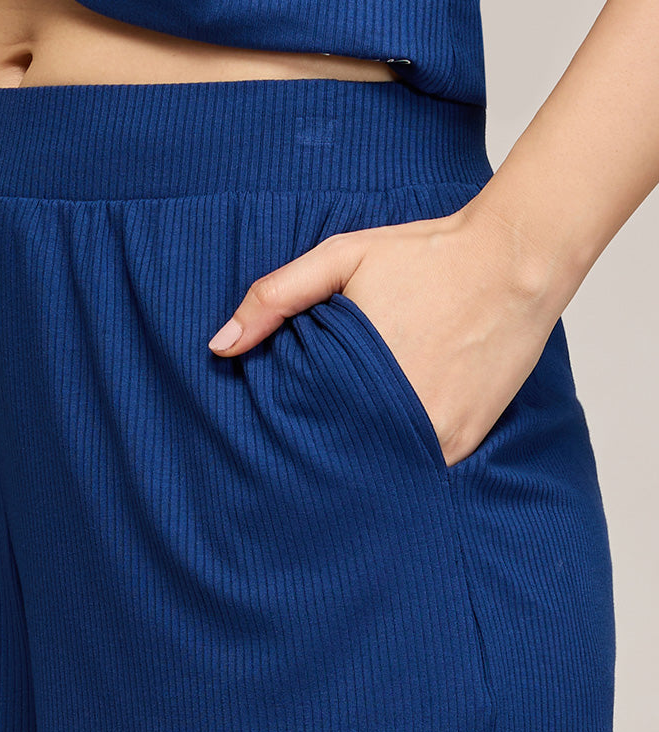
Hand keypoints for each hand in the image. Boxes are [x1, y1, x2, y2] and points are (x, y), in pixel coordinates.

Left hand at [207, 207, 565, 467]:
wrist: (518, 258)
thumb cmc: (426, 255)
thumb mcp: (341, 258)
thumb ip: (275, 298)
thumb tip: (220, 346)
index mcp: (354, 379)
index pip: (297, 429)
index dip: (282, 432)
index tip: (269, 435)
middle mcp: (396, 418)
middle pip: (335, 455)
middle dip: (316, 450)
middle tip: (296, 452)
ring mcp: (433, 437)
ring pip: (375, 467)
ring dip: (356, 459)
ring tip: (337, 445)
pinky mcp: (460, 444)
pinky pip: (415, 466)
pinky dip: (396, 457)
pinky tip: (380, 441)